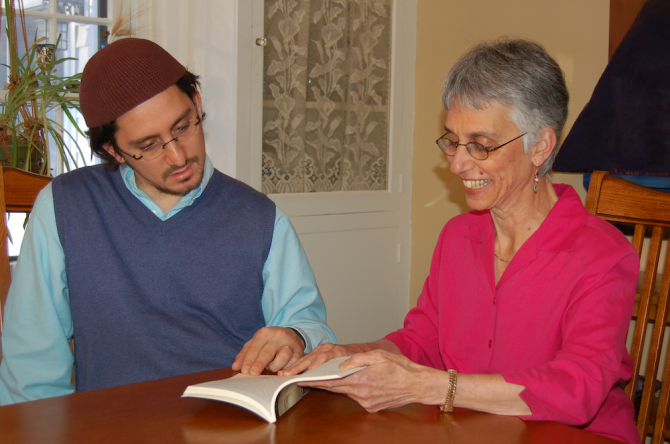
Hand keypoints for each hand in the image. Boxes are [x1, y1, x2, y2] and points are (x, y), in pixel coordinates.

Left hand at [232, 327, 305, 375]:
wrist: (291, 335)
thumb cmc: (269, 342)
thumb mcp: (255, 343)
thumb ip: (245, 354)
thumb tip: (235, 366)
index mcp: (265, 332)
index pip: (255, 347)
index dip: (249, 360)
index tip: (244, 371)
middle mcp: (278, 335)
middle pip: (268, 352)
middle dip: (259, 364)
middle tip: (253, 374)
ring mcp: (290, 342)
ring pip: (282, 357)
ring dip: (275, 366)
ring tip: (271, 368)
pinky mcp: (299, 351)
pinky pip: (292, 363)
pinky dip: (286, 369)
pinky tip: (281, 371)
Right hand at [278, 342, 364, 375]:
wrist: (362, 350)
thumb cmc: (359, 358)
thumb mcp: (357, 363)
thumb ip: (346, 368)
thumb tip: (336, 376)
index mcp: (337, 351)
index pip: (322, 359)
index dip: (312, 367)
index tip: (304, 374)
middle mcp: (328, 348)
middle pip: (310, 358)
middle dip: (297, 367)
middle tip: (286, 374)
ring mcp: (323, 348)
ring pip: (307, 357)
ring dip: (295, 366)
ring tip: (284, 373)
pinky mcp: (320, 351)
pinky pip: (308, 357)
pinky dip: (299, 363)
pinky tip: (292, 369)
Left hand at [298, 349, 447, 411]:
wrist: (419, 385)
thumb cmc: (401, 368)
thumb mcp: (380, 356)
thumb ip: (358, 359)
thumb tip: (342, 363)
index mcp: (362, 379)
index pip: (332, 380)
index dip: (315, 380)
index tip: (301, 379)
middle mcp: (362, 394)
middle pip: (335, 388)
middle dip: (319, 383)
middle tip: (302, 379)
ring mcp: (367, 402)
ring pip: (346, 392)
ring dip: (336, 386)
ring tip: (322, 378)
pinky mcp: (372, 407)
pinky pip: (357, 397)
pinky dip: (353, 390)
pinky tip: (352, 383)